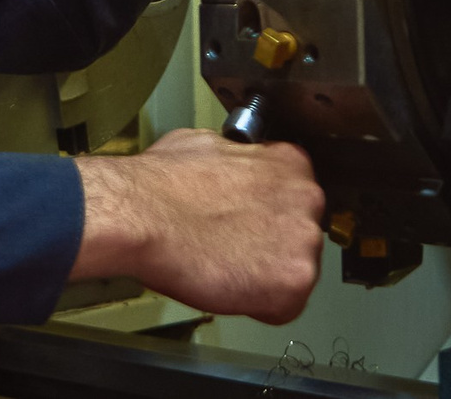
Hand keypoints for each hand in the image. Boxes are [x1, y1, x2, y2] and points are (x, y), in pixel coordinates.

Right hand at [70, 127, 325, 322]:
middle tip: (233, 247)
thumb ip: (238, 160)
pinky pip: (284, 306)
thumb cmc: (161, 184)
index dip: (265, 215)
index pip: (294, 199)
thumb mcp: (206, 145)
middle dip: (270, 246)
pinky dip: (258, 306)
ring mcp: (304, 240)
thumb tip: (229, 167)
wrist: (143, 216)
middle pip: (299, 235)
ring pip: (295, 271)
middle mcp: (306, 197)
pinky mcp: (294, 280)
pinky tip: (229, 286)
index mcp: (289, 162)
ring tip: (227, 267)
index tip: (248, 223)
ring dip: (265, 276)